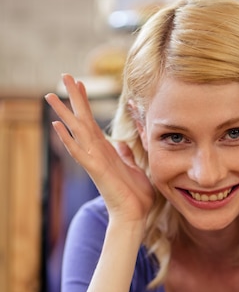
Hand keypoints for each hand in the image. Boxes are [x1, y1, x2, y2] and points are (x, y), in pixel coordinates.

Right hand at [45, 74, 154, 228]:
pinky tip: (57, 127)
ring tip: (50, 95)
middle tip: (64, 75)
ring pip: (77, 132)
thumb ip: (126, 156)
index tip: (81, 83)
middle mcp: (97, 154)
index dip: (87, 103)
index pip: (93, 122)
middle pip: (83, 120)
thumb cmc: (136, 197)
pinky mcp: (96, 171)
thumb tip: (122, 144)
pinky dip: (68, 140)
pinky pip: (80, 153)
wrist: (135, 217)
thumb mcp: (135, 169)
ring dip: (64, 113)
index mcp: (107, 152)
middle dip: (75, 98)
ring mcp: (95, 162)